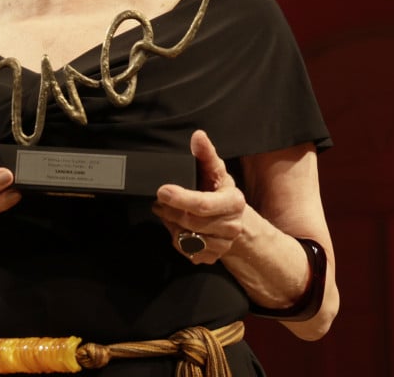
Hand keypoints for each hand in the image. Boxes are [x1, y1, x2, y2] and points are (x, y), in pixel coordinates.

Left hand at [151, 130, 246, 263]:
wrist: (234, 220)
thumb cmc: (221, 192)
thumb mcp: (215, 170)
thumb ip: (205, 153)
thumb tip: (198, 136)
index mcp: (234, 203)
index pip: (203, 204)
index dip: (180, 198)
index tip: (162, 191)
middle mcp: (231, 226)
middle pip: (191, 222)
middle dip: (169, 210)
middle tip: (159, 201)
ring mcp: (222, 244)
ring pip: (186, 238)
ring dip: (171, 224)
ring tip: (167, 212)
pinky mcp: (211, 257)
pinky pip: (185, 251)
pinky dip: (176, 238)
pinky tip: (176, 226)